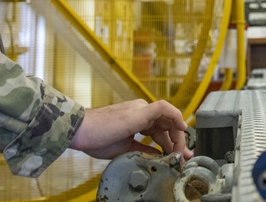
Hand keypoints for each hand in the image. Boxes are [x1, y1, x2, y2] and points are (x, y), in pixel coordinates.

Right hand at [71, 99, 191, 159]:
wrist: (81, 132)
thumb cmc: (96, 139)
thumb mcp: (125, 148)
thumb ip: (143, 149)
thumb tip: (157, 154)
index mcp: (136, 118)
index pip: (161, 130)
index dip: (171, 143)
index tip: (177, 156)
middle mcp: (140, 110)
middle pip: (167, 124)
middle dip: (178, 141)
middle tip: (184, 157)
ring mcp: (140, 109)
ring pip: (168, 118)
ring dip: (178, 135)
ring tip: (181, 152)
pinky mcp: (140, 112)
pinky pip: (164, 108)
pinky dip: (176, 115)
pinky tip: (183, 127)